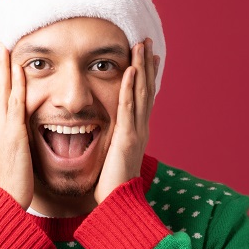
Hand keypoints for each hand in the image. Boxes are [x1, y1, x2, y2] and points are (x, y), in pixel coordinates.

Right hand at [0, 37, 33, 208]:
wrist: (6, 204)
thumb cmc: (12, 186)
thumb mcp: (10, 157)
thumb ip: (12, 140)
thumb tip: (17, 130)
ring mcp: (0, 130)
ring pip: (0, 91)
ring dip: (0, 66)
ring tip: (1, 44)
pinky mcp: (12, 135)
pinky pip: (14, 105)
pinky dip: (15, 85)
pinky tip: (17, 69)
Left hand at [94, 37, 159, 201]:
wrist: (117, 205)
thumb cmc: (110, 186)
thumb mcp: (111, 158)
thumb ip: (109, 143)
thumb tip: (101, 135)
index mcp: (134, 133)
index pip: (141, 98)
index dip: (144, 77)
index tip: (146, 57)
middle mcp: (139, 129)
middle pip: (145, 90)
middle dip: (146, 65)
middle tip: (146, 42)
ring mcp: (135, 133)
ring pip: (141, 94)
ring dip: (141, 68)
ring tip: (140, 46)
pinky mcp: (126, 139)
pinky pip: (128, 109)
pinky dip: (131, 88)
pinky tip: (130, 71)